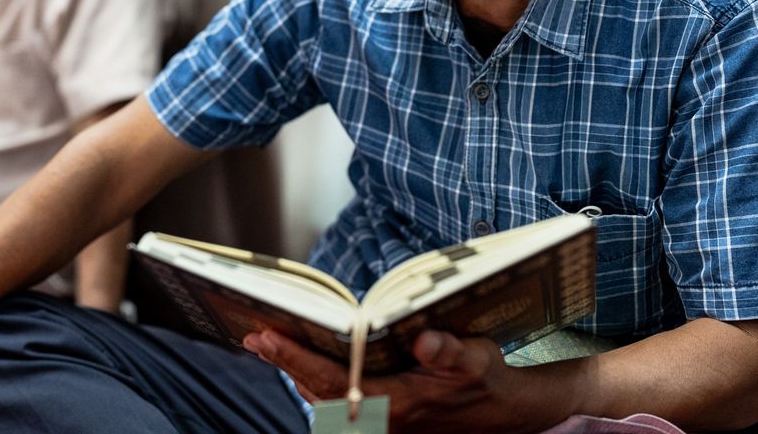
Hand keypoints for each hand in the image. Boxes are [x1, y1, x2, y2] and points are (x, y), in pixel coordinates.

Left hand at [243, 329, 586, 433]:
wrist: (504, 416)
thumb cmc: (487, 379)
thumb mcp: (477, 359)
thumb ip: (451, 351)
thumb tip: (424, 339)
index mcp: (397, 402)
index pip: (332, 379)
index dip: (295, 357)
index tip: (267, 335)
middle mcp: (380, 419)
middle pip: (317, 389)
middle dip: (284, 361)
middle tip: (253, 332)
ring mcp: (378, 424)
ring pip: (322, 399)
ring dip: (295, 371)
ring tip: (266, 341)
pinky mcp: (380, 422)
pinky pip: (336, 404)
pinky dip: (314, 381)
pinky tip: (300, 361)